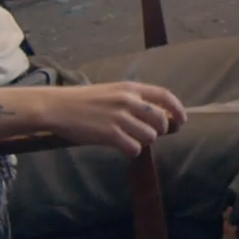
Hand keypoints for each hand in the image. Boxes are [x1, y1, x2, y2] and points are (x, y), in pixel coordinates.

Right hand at [37, 81, 188, 155]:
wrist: (57, 107)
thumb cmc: (82, 101)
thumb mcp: (110, 92)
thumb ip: (131, 100)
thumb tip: (154, 116)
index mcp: (129, 88)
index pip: (164, 96)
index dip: (178, 109)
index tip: (182, 120)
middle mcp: (128, 101)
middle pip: (161, 120)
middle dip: (159, 131)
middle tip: (146, 134)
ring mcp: (120, 117)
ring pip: (150, 136)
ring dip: (143, 142)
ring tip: (128, 139)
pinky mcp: (110, 134)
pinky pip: (134, 148)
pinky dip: (131, 151)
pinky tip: (121, 147)